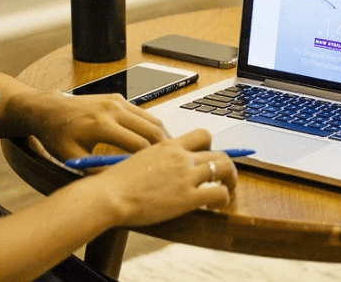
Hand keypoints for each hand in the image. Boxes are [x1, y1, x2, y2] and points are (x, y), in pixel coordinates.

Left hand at [22, 91, 171, 162]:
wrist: (49, 109)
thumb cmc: (58, 135)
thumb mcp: (72, 158)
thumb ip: (97, 170)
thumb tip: (121, 181)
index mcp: (101, 125)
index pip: (138, 144)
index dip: (151, 160)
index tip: (159, 172)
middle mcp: (113, 109)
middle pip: (151, 129)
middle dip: (164, 147)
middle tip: (173, 163)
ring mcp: (117, 101)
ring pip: (151, 119)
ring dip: (162, 135)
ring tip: (168, 153)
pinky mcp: (118, 97)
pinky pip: (142, 112)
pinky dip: (151, 126)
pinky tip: (153, 140)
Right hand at [95, 128, 237, 225]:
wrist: (109, 195)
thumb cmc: (115, 182)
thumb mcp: (138, 159)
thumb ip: (155, 158)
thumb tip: (159, 166)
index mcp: (169, 146)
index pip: (202, 135)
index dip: (210, 146)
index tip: (208, 158)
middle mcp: (181, 157)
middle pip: (218, 153)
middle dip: (225, 166)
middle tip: (223, 178)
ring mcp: (186, 176)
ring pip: (225, 168)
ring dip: (230, 180)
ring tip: (226, 191)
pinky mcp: (188, 197)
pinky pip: (219, 192)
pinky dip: (224, 198)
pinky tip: (215, 206)